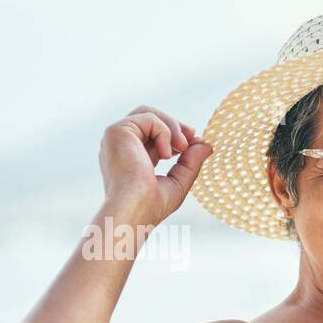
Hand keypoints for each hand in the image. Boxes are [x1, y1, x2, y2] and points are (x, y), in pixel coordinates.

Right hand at [98, 105, 211, 225]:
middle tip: (192, 137)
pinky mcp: (117, 131)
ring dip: (172, 126)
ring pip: (148, 113)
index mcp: (130, 155)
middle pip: (149, 117)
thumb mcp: (178, 182)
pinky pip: (148, 118)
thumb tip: (205, 144)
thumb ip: (190, 162)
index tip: (194, 142)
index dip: (175, 133)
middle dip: (175, 124)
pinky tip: (167, 154)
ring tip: (182, 147)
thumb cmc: (151, 205)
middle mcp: (121, 144)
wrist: (134, 210)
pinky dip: (164, 131)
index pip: (153, 133)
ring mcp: (117, 137)